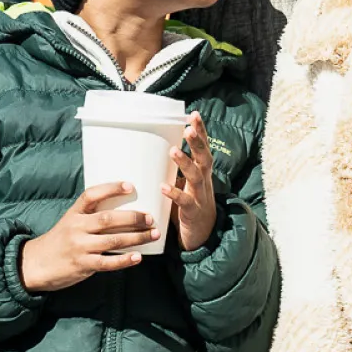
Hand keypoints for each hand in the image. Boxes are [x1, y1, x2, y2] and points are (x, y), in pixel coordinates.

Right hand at [20, 182, 159, 293]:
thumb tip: (122, 212)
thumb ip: (89, 217)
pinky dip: (124, 260)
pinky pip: (107, 262)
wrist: (35, 264)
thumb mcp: (69, 223)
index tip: (130, 186)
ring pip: (113, 240)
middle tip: (150, 218)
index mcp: (73, 213)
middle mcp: (76, 228)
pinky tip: (138, 257)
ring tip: (153, 235)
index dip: (111, 188)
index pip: (91, 195)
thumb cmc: (58, 242)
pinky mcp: (82, 265)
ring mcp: (79, 247)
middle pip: (108, 219)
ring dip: (136, 238)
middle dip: (133, 217)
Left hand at [163, 112, 218, 250]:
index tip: (193, 114)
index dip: (200, 131)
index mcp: (201, 172)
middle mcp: (204, 181)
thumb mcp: (184, 183)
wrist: (203, 236)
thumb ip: (173, 168)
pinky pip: (184, 201)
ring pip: (196, 176)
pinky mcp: (193, 212)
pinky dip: (174, 193)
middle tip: (188, 129)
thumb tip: (148, 150)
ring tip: (173, 151)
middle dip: (197, 142)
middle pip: (204, 157)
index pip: (203, 147)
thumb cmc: (189, 205)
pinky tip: (163, 186)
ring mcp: (200, 196)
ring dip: (184, 163)